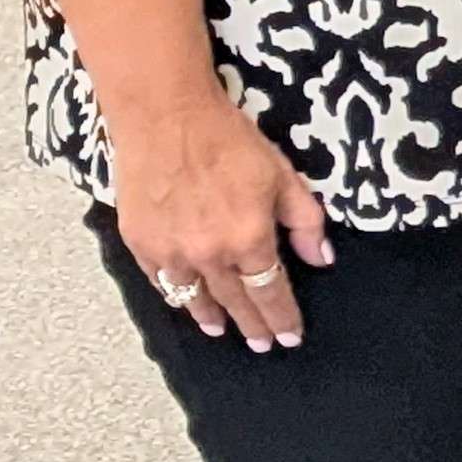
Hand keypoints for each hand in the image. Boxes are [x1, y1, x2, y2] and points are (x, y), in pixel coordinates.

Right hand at [109, 90, 336, 354]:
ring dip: (211, 318)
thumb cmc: (229, 140)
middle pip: (235, 302)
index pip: (271, 292)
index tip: (291, 337)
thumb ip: (305, 222)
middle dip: (252, 326)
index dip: (283, 318)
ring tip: (223, 332)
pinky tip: (185, 301)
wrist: (165, 117)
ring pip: (194, 298)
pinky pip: (161, 281)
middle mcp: (209, 254)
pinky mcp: (140, 243)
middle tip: (263, 345)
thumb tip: (322, 259)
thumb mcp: (283, 175)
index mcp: (250, 239)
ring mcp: (171, 251)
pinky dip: (176, 295)